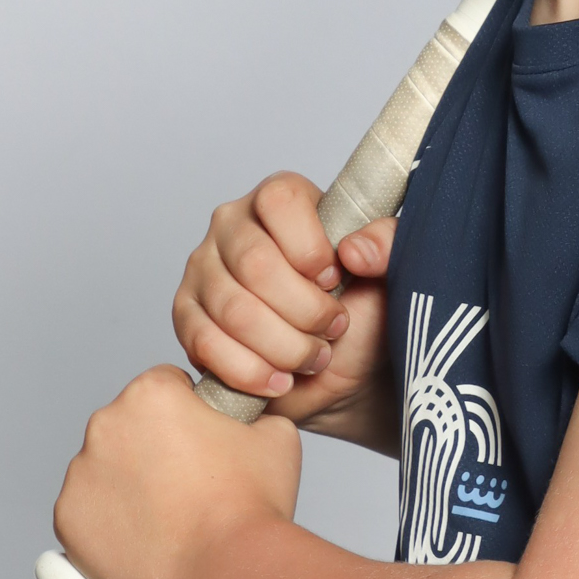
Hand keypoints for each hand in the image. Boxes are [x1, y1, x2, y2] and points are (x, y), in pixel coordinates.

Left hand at [52, 365, 300, 578]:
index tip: (201, 441)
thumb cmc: (249, 508)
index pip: (165, 384)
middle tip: (189, 484)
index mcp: (151, 395)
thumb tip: (250, 418)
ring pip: (105, 470)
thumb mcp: (276, 436)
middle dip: (153, 447)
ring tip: (169, 518)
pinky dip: (109, 523)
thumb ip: (254, 413)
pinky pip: (87, 513)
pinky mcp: (68, 519)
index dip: (189, 411)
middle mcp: (105, 425)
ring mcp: (80, 475)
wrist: (224, 574)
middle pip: (129, 426)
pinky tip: (146, 539)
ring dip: (129, 485)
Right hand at [173, 174, 397, 448]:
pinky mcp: (187, 318)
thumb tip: (356, 249)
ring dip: (284, 346)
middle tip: (333, 328)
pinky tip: (279, 378)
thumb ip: (390, 245)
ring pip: (233, 310)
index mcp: (280, 199)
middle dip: (304, 310)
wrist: (342, 370)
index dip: (311, 248)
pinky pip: (205, 343)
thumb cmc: (362, 312)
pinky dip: (250, 370)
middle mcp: (233, 226)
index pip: (280, 201)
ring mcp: (203, 271)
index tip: (335, 279)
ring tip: (312, 357)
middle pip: (255, 263)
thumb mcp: (391, 275)